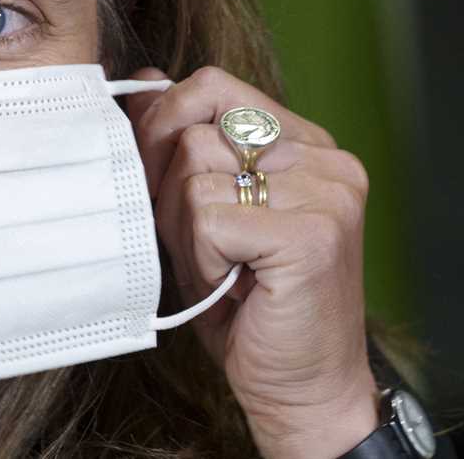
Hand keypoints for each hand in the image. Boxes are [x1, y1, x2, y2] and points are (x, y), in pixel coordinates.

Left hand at [124, 65, 378, 458]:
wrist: (296, 384)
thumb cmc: (244, 301)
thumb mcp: (198, 209)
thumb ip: (176, 144)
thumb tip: (139, 79)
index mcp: (304, 142)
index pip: (212, 85)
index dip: (163, 120)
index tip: (152, 166)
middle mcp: (324, 159)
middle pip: (193, 128)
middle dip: (166, 186)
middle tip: (194, 237)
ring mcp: (324, 193)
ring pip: (193, 172)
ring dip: (183, 229)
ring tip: (220, 264)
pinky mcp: (310, 234)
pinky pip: (207, 217)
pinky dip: (201, 257)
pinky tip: (232, 282)